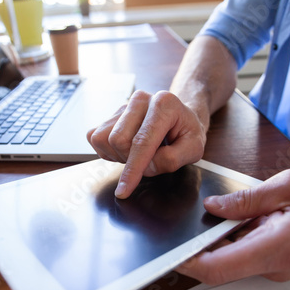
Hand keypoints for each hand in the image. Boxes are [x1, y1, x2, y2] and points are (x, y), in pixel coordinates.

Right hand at [87, 90, 206, 198]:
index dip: (133, 169)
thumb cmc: (187, 132)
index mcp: (164, 104)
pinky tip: (127, 150)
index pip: (142, 141)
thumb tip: (147, 167)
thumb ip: (172, 160)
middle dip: (130, 161)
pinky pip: (96, 138)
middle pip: (118, 140)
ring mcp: (123, 105)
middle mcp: (140, 100)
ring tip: (138, 153)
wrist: (180, 117)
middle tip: (149, 160)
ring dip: (119, 156)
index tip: (124, 189)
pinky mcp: (111, 114)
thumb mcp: (194, 149)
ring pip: (104, 139)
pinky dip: (109, 151)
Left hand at [176, 167, 289, 285]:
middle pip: (219, 264)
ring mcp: (275, 265)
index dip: (187, 263)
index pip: (217, 268)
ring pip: (230, 257)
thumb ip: (247, 199)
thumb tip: (214, 206)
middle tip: (188, 217)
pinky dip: (234, 235)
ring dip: (218, 236)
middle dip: (197, 244)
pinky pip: (245, 251)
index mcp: (275, 248)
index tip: (169, 251)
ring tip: (220, 208)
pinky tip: (238, 214)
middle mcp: (273, 265)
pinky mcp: (277, 260)